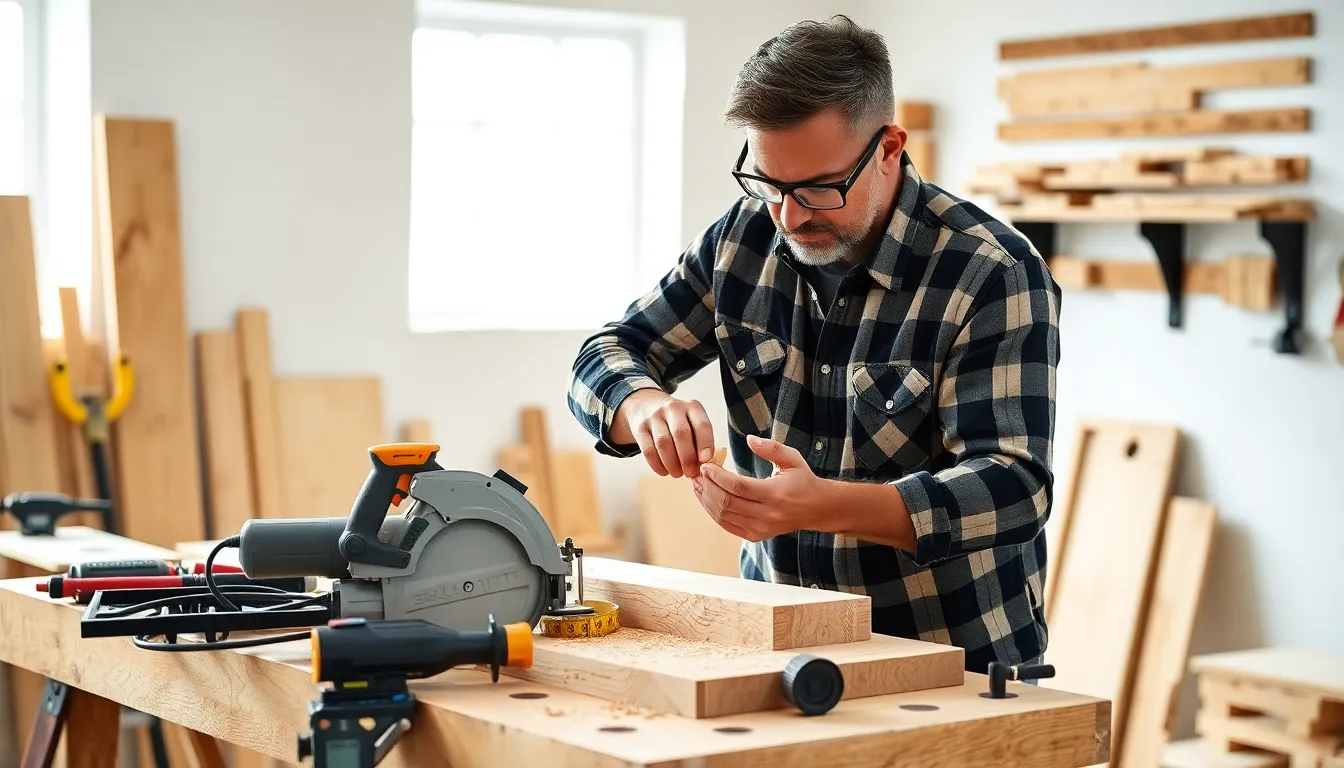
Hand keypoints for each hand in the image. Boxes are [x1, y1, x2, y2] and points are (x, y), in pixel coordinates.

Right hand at [612, 389, 715, 478]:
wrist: (646, 406)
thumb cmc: (677, 420)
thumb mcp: (692, 422)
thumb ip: (700, 440)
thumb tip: (703, 465)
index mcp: (692, 407)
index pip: (702, 424)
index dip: (705, 444)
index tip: (705, 460)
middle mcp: (673, 408)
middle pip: (681, 434)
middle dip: (687, 458)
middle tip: (690, 473)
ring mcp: (654, 416)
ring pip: (663, 443)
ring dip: (672, 464)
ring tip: (677, 474)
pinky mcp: (640, 427)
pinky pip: (648, 450)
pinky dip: (657, 465)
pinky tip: (664, 471)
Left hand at [691, 435, 824, 541]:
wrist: (816, 509)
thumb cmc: (803, 480)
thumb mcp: (792, 459)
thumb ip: (771, 447)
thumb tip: (749, 439)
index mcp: (776, 494)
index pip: (738, 487)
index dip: (717, 477)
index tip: (705, 466)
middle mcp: (767, 515)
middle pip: (727, 503)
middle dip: (707, 488)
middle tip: (697, 474)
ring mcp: (761, 528)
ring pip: (724, 516)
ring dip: (706, 500)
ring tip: (698, 486)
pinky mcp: (756, 536)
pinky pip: (728, 526)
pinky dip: (713, 513)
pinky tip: (707, 499)